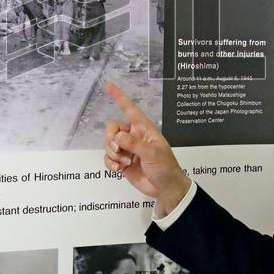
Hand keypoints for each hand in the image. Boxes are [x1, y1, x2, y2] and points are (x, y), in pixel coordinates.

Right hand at [105, 82, 189, 214]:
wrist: (165, 188)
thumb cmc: (166, 167)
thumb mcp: (153, 154)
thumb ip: (135, 144)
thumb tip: (118, 138)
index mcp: (144, 129)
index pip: (130, 109)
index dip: (120, 97)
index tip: (109, 85)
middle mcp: (133, 136)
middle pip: (112, 128)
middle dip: (111, 139)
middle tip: (120, 151)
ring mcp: (127, 150)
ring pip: (108, 143)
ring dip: (112, 153)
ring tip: (124, 162)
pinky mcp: (122, 162)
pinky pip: (108, 157)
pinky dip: (110, 163)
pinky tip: (118, 169)